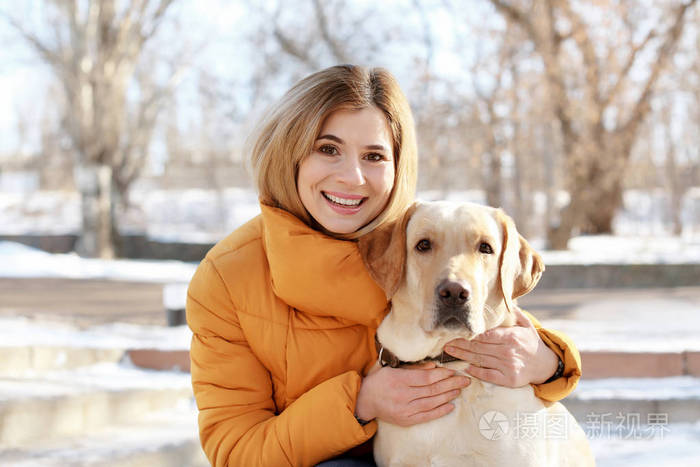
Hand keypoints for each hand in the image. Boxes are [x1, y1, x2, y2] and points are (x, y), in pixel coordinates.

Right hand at [356, 361, 469, 426]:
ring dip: (448, 396)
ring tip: (459, 390)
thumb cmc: (379, 381)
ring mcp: (404, 409)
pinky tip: (450, 406)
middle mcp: (402, 395)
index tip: (454, 371)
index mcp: (399, 380)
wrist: (365, 400)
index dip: (442, 374)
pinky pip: (426, 416)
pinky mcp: (406, 420)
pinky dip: (439, 411)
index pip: (426, 377)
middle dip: (451, 384)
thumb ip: (413, 368)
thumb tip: (434, 366)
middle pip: (432, 389)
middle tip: (465, 380)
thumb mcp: (392, 368)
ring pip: (431, 402)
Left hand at [443, 308, 558, 386]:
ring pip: (480, 360)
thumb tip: (503, 297)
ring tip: (448, 351)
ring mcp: (508, 366)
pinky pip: (487, 375)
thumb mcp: (526, 324)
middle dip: (460, 344)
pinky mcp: (508, 380)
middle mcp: (509, 352)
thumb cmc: (530, 342)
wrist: (544, 365)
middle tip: (444, 341)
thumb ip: (514, 312)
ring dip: (462, 356)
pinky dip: (474, 372)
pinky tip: (463, 367)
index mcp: (512, 337)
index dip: (470, 335)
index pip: (486, 335)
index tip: (456, 331)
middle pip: (479, 347)